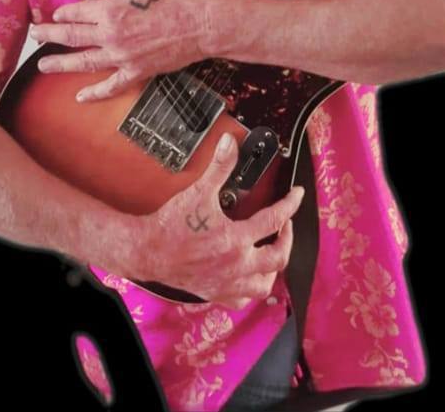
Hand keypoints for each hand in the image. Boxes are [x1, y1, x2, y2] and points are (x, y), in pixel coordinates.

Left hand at [28, 0, 214, 101]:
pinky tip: (80, 97)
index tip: (58, 12)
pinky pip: (111, 86)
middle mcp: (110, 36)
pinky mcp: (136, 72)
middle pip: (71, 36)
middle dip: (49, 35)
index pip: (76, 11)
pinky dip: (94, 94)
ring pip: (83, 63)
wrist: (201, 24)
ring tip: (43, 65)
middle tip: (35, 34)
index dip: (65, 11)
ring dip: (60, 64)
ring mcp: (122, 58)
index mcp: (109, 11)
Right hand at [139, 132, 305, 308]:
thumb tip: (230, 143)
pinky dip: (250, 289)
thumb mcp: (199, 190)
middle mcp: (236, 264)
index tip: (296, 195)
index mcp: (235, 238)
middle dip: (287, 238)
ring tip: (271, 252)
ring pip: (264, 284)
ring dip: (273, 268)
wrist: (148, 250)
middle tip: (285, 224)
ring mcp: (227, 282)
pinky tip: (250, 276)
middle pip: (278, 256)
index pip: (274, 219)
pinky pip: (241, 300)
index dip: (290, 204)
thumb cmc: (172, 224)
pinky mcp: (215, 292)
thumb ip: (219, 166)